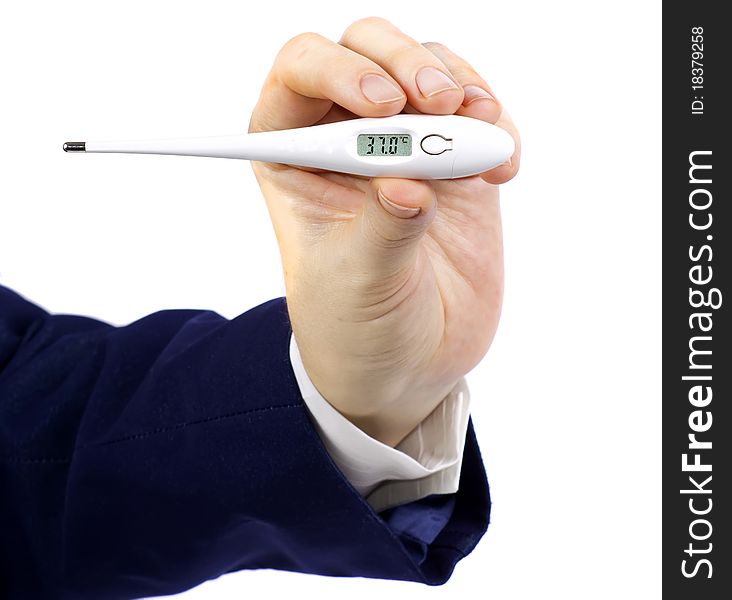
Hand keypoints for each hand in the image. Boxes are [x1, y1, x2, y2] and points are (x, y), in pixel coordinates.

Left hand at [249, 17, 520, 446]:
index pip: (300, 74)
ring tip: (481, 134)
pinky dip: (496, 124)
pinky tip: (500, 164)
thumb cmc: (357, 325)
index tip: (384, 105)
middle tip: (440, 105)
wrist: (411, 360)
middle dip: (406, 64)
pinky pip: (478, 111)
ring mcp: (406, 145)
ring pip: (428, 68)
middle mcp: (347, 138)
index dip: (338, 70)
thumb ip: (384, 229)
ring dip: (459, 85)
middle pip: (369, 50)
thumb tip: (410, 184)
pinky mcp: (456, 161)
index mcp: (295, 157)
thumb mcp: (358, 285)